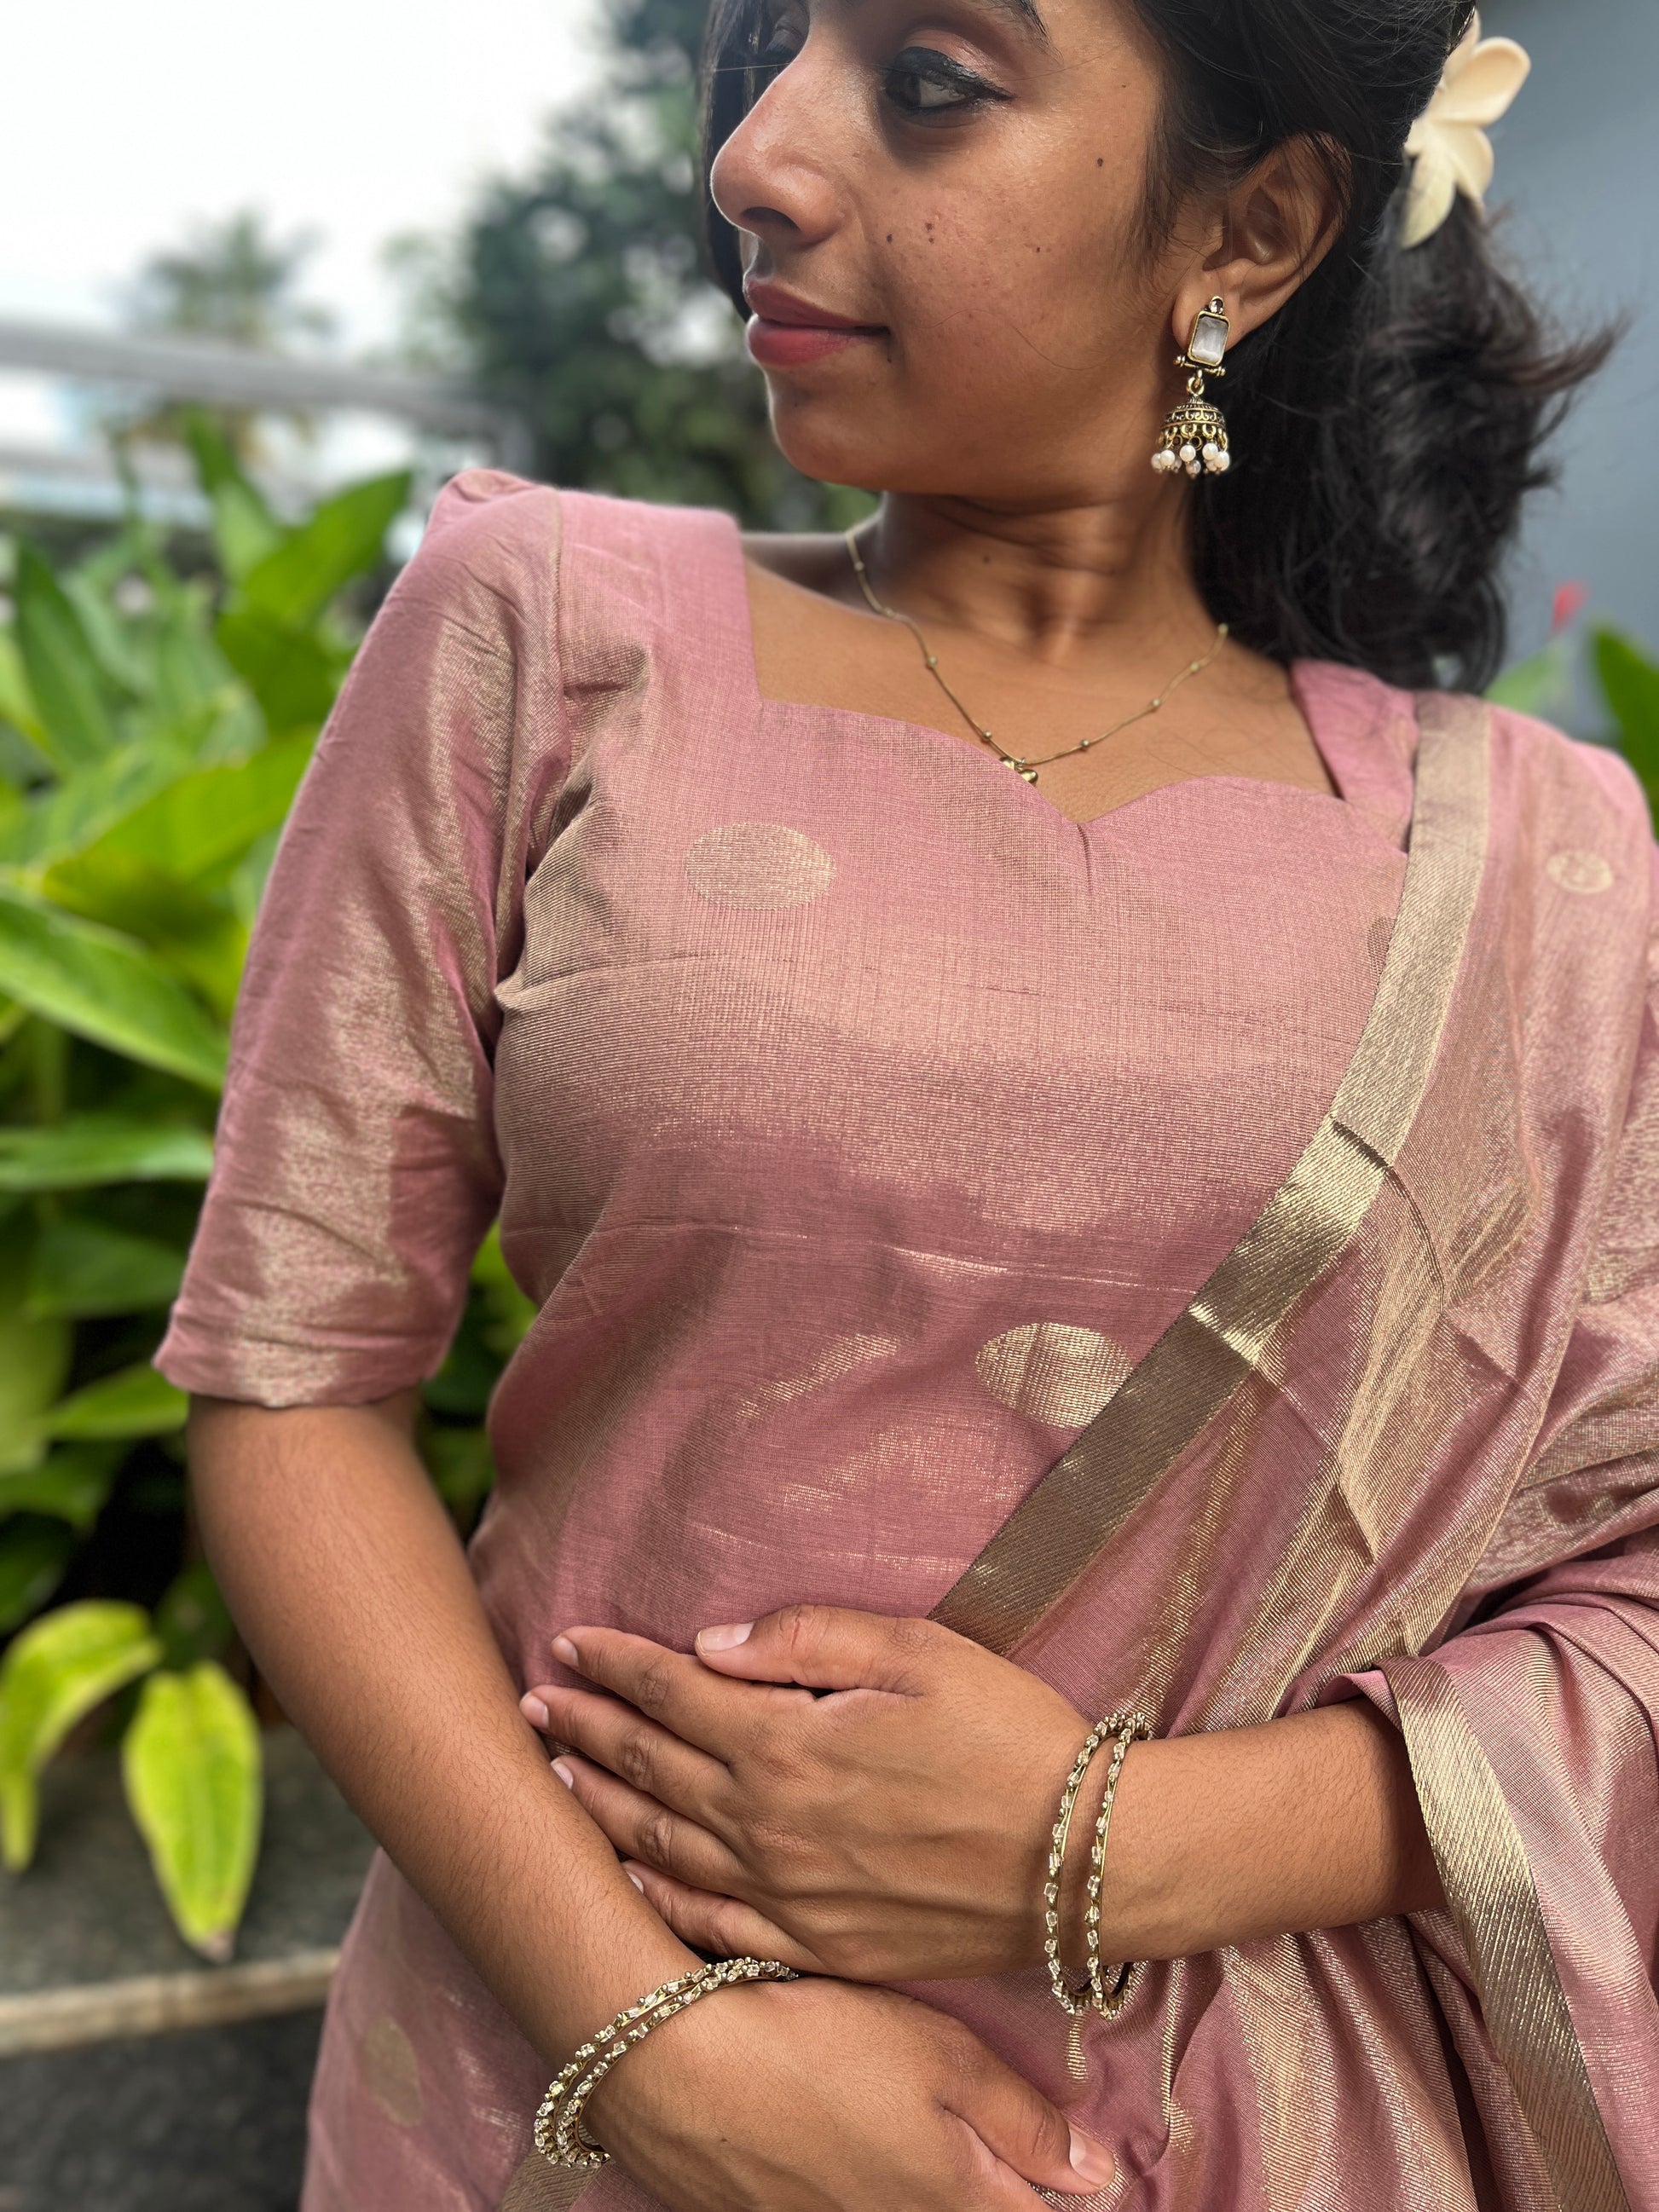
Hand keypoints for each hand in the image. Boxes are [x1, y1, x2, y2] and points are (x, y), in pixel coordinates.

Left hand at [522, 1603, 1107, 1981]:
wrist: (1082, 1861)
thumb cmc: (1011, 1738)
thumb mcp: (919, 1652)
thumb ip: (806, 1638)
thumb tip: (711, 1644)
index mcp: (788, 1744)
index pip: (672, 1693)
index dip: (613, 1664)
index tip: (566, 1641)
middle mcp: (770, 1824)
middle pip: (652, 1768)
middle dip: (584, 1729)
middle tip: (531, 1705)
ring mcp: (789, 1894)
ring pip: (663, 1846)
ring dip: (603, 1807)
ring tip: (557, 1777)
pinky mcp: (820, 1944)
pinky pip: (712, 1925)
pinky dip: (658, 1896)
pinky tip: (630, 1874)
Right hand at [586, 1971, 1115, 2209]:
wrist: (675, 2068)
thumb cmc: (820, 2047)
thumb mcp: (942, 2058)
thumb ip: (1024, 2121)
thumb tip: (1095, 2173)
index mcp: (956, 2209)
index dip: (1061, 2189)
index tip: (1076, 2169)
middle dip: (992, 2184)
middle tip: (989, 2142)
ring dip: (919, 2184)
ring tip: (891, 2122)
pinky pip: (841, 2209)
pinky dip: (853, 2181)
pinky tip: (835, 2135)